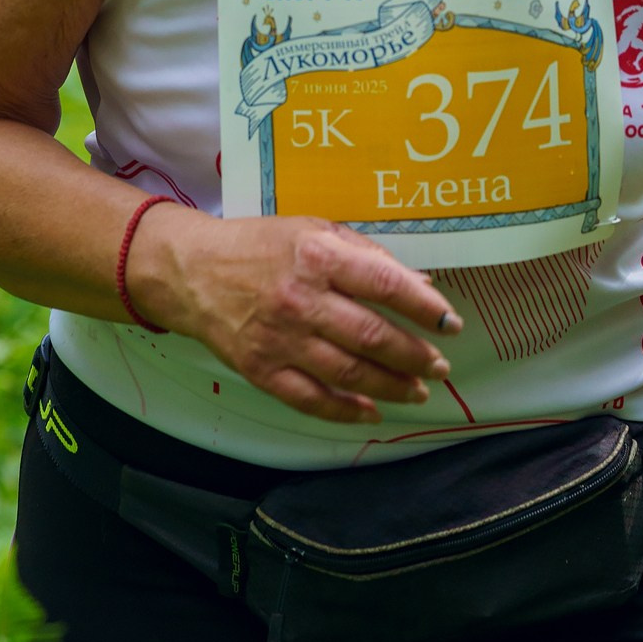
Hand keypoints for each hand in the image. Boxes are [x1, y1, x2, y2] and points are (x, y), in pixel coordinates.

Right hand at [130, 210, 464, 424]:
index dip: (424, 308)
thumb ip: (366, 255)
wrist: (192, 271)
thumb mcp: (313, 230)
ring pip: (348, 372)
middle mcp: (301, 299)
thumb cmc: (260, 246)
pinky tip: (372, 411)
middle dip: (415, 356)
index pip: (384, 284)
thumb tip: (420, 282)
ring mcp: (280, 339)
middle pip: (371, 336)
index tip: (450, 323)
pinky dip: (346, 409)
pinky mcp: (261, 370)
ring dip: (392, 386)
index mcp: (317, 255)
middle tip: (439, 364)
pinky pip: (311, 399)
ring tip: (419, 390)